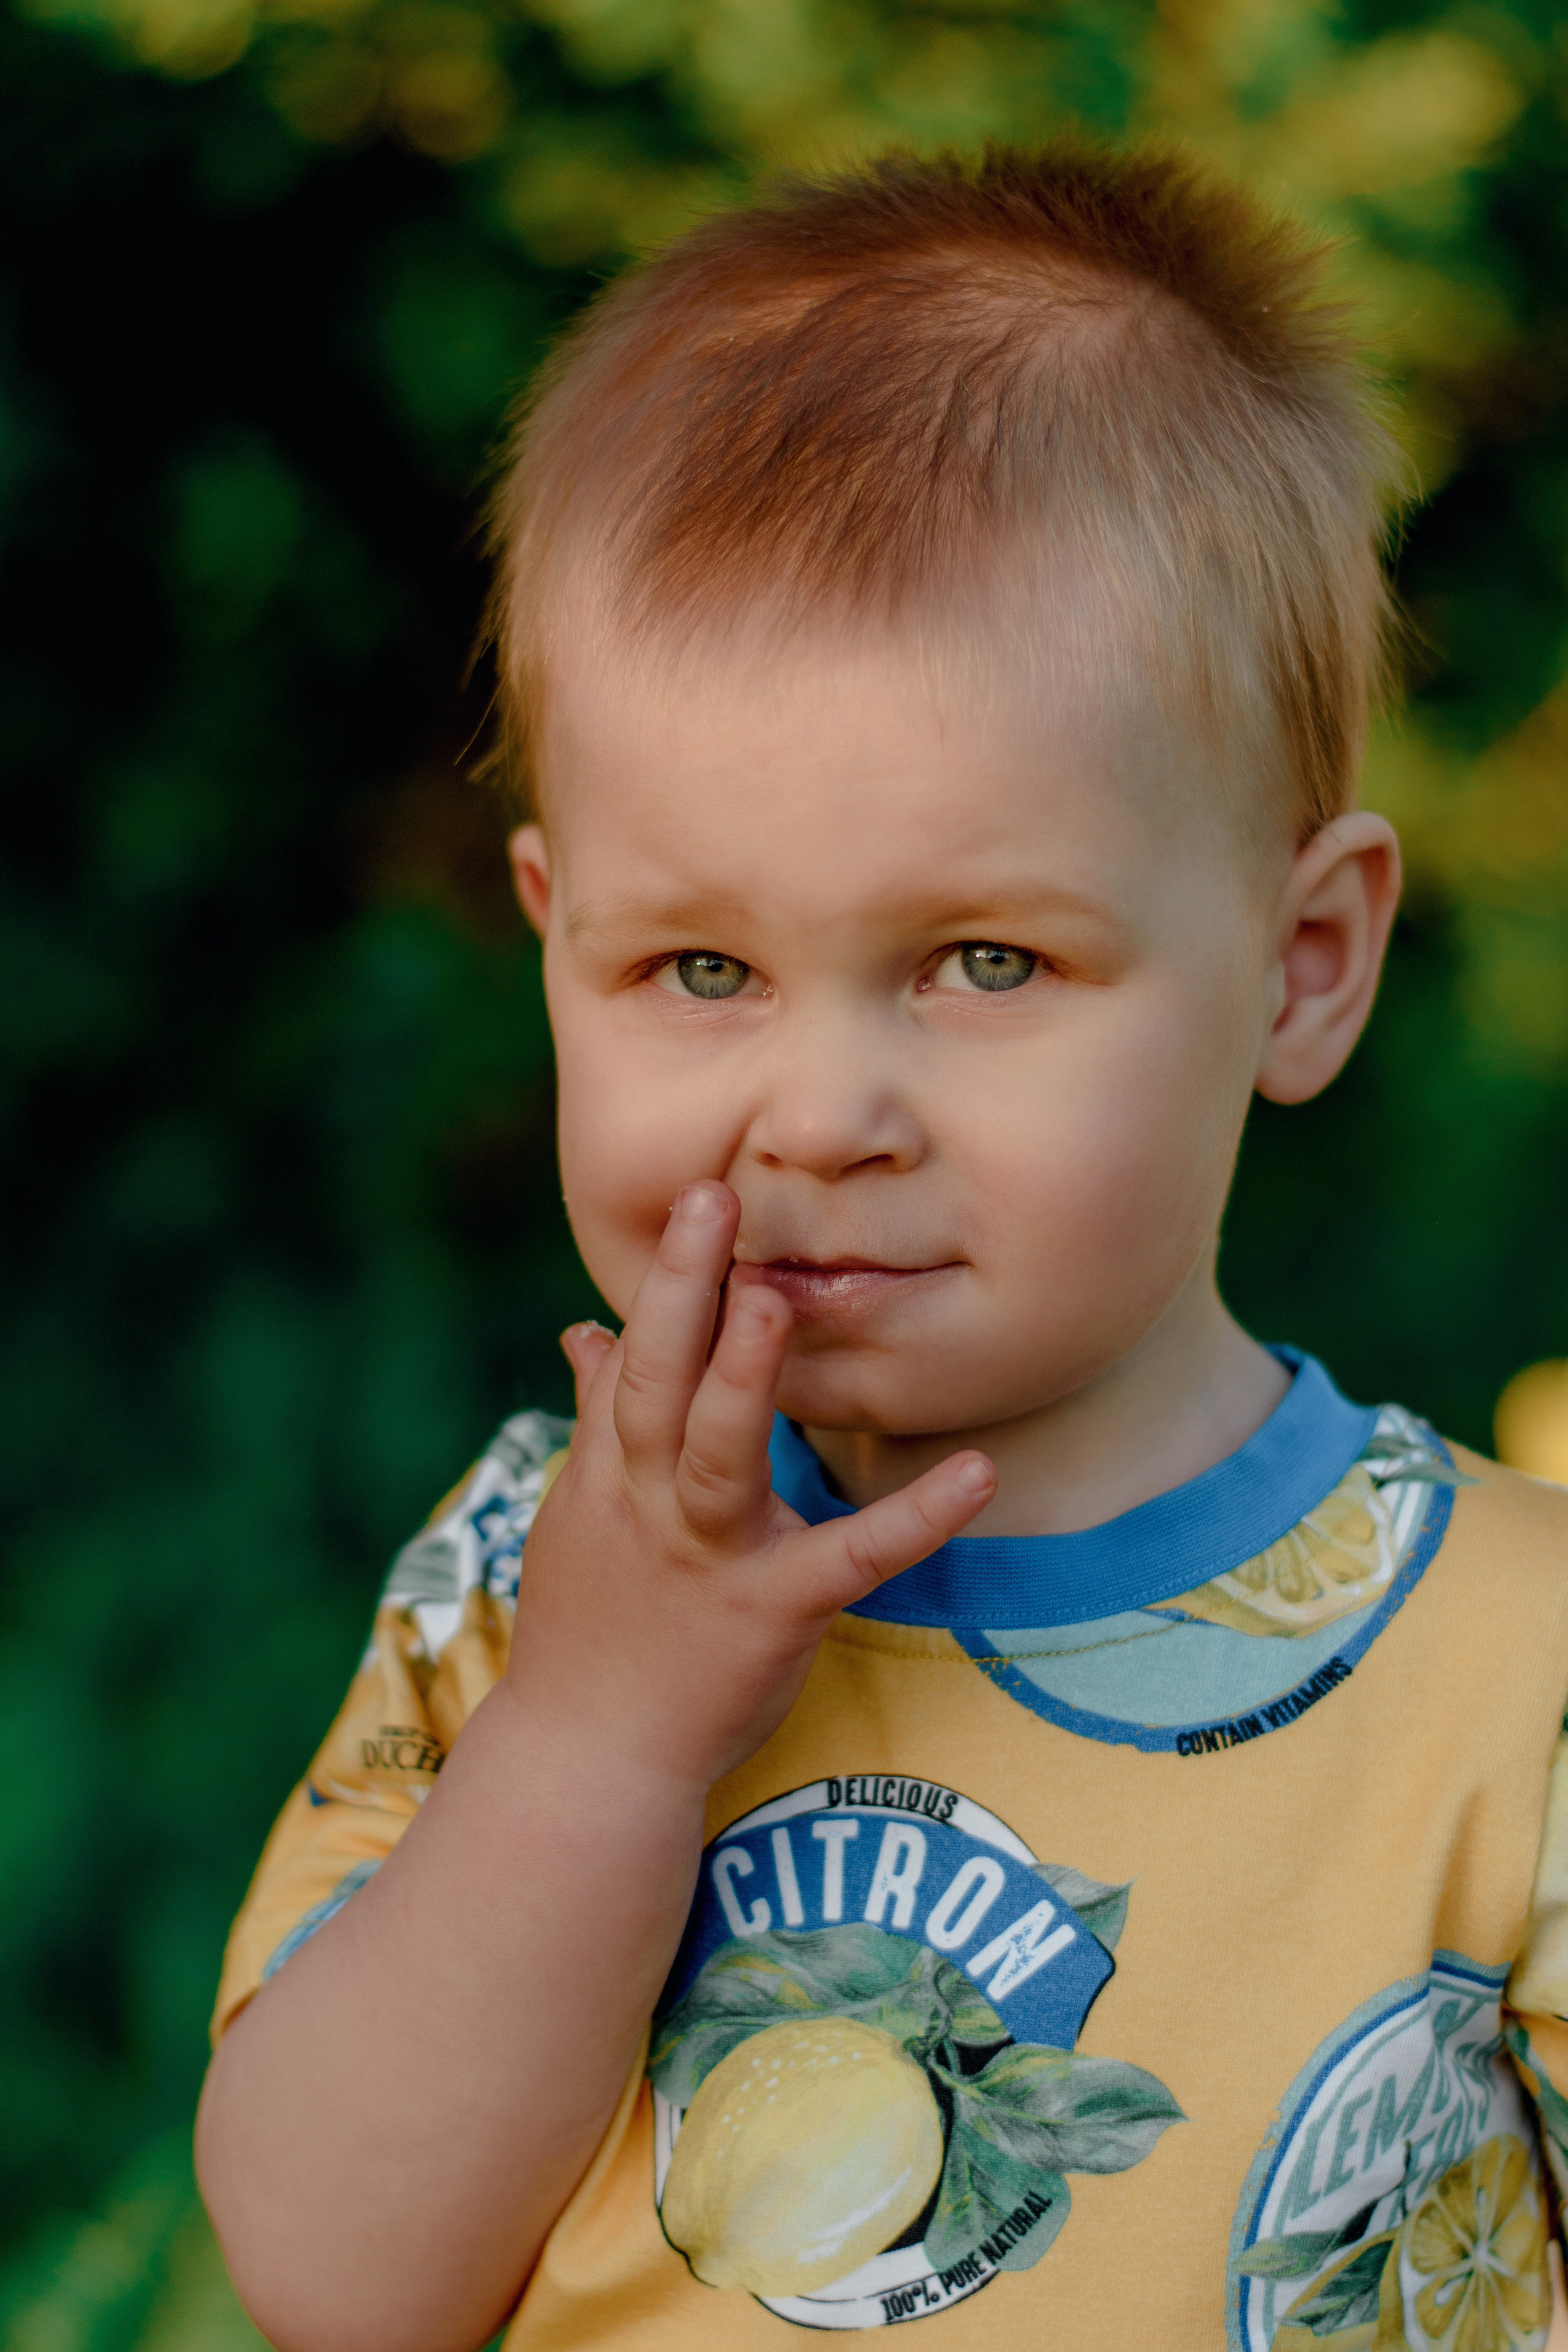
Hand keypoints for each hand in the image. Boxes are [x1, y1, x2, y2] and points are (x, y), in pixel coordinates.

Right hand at [504, 1180, 994, 1789]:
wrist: (588, 1756)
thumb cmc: (590, 1624)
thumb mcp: (577, 1512)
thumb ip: (596, 1417)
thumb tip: (587, 1329)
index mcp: (610, 1471)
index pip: (635, 1359)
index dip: (665, 1280)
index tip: (697, 1195)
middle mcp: (649, 1502)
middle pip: (658, 1383)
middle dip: (681, 1291)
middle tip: (713, 1198)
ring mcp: (709, 1555)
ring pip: (720, 1455)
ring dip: (742, 1379)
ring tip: (774, 1302)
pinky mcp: (771, 1610)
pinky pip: (852, 1557)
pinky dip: (916, 1516)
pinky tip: (976, 1471)